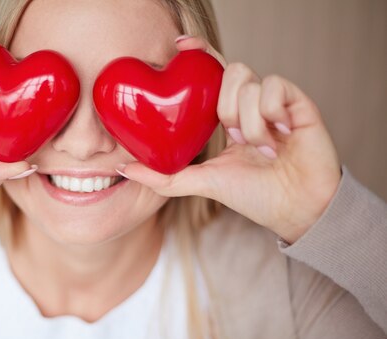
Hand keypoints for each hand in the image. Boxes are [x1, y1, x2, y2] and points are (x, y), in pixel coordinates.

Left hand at [117, 36, 341, 243]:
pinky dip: (269, 113)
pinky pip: (274, 85)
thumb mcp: (201, 183)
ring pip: (248, 80)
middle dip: (224, 106)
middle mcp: (252, 104)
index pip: (213, 74)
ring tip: (260, 146)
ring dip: (246, 119)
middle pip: (229, 71)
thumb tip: (122, 167)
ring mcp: (277, 102)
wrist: (295, 209)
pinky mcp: (299, 102)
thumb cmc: (253, 196)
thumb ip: (163, 176)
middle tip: (234, 137)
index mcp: (229, 116)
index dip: (199, 52)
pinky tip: (279, 137)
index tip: (179, 46)